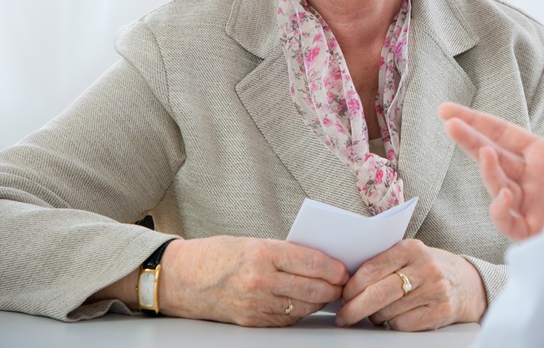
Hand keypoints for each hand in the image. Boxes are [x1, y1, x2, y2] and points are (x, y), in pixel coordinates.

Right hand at [157, 236, 347, 325]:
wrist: (180, 278)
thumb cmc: (215, 255)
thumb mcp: (252, 242)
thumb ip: (283, 252)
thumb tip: (317, 261)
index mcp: (262, 253)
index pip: (311, 261)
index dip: (333, 267)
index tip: (344, 269)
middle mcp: (260, 280)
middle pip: (311, 287)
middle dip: (333, 287)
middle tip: (344, 284)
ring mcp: (255, 303)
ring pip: (302, 306)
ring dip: (320, 302)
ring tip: (330, 295)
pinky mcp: (250, 321)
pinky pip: (285, 319)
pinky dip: (301, 312)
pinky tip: (307, 305)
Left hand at [334, 239, 485, 329]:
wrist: (466, 283)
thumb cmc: (428, 269)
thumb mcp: (409, 255)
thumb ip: (384, 262)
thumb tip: (346, 282)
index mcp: (411, 248)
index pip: (371, 269)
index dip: (351, 287)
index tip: (342, 296)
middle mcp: (425, 267)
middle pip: (378, 293)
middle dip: (354, 308)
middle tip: (344, 316)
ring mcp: (434, 290)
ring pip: (388, 312)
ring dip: (375, 316)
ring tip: (378, 311)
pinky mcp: (440, 311)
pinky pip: (403, 324)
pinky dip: (394, 324)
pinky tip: (398, 316)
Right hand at [439, 97, 543, 240]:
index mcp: (542, 154)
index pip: (501, 134)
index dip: (475, 121)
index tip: (447, 111)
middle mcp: (531, 178)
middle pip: (491, 156)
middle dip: (469, 140)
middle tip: (449, 124)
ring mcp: (530, 204)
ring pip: (497, 187)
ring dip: (488, 172)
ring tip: (486, 154)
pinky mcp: (535, 230)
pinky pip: (509, 223)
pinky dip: (502, 210)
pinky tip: (506, 195)